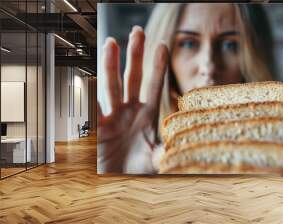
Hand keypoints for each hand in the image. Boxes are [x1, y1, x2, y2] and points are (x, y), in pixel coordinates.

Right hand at [97, 26, 167, 173]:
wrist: (119, 182)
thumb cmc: (139, 170)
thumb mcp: (156, 161)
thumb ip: (165, 153)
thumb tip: (176, 149)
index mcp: (149, 116)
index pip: (155, 86)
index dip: (158, 66)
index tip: (162, 45)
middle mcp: (132, 111)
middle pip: (134, 78)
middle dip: (136, 55)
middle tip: (137, 32)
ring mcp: (115, 116)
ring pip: (113, 85)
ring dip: (111, 64)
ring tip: (111, 42)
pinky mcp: (100, 126)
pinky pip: (93, 107)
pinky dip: (90, 93)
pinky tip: (88, 76)